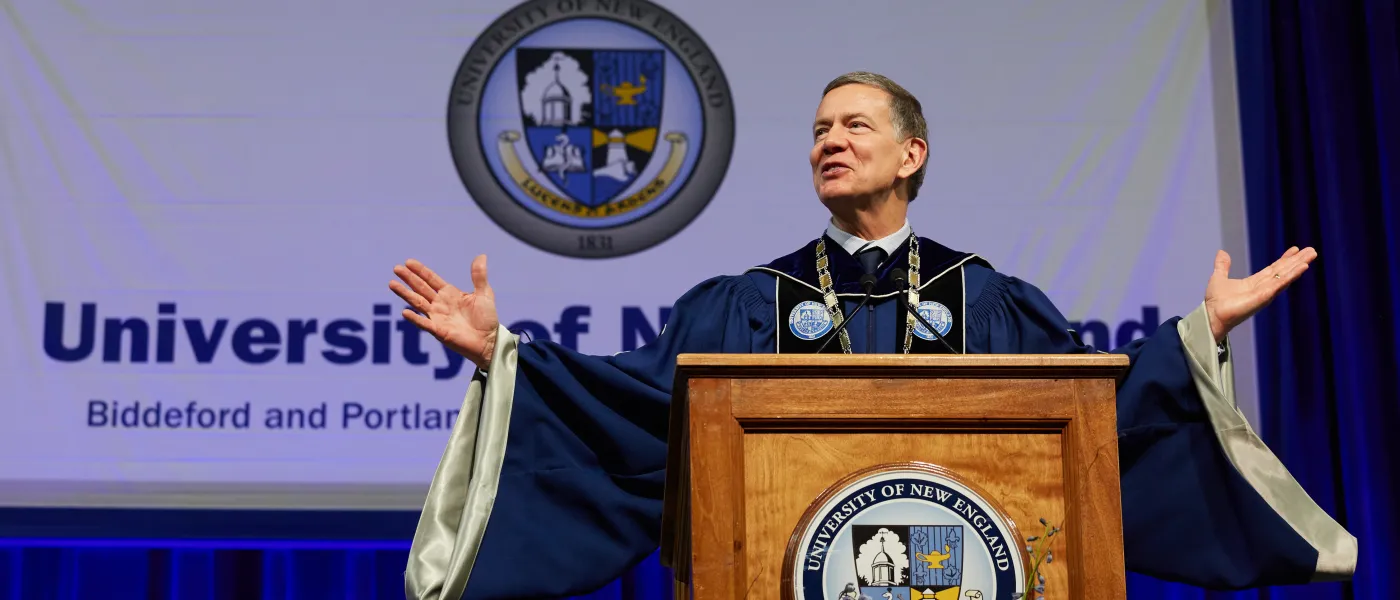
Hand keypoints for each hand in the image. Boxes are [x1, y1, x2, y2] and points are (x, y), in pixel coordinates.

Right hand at [390, 255, 499, 370]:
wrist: (490, 341)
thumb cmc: (487, 319)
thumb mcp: (484, 294)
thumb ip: (479, 276)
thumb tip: (481, 256)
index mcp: (450, 294)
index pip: (431, 279)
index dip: (420, 271)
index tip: (409, 262)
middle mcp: (440, 304)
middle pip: (421, 288)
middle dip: (409, 278)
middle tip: (396, 268)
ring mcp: (437, 317)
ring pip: (418, 303)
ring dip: (405, 294)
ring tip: (392, 284)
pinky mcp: (439, 331)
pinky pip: (424, 324)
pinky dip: (415, 318)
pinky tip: (405, 311)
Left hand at [1204, 246, 1316, 341]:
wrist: (1211, 315)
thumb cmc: (1215, 301)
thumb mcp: (1219, 278)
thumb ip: (1222, 266)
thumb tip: (1222, 252)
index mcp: (1255, 283)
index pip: (1274, 269)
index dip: (1284, 259)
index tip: (1295, 249)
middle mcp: (1263, 287)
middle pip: (1283, 271)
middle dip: (1297, 260)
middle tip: (1311, 250)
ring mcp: (1266, 292)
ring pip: (1285, 276)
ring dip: (1298, 266)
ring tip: (1311, 256)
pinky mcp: (1264, 296)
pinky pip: (1280, 283)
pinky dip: (1292, 275)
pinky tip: (1302, 267)